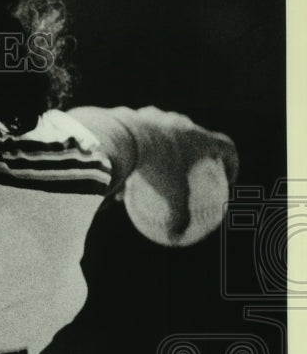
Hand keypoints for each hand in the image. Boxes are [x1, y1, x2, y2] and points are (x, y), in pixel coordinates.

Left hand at [104, 106, 238, 236]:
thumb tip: (177, 236)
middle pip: (195, 139)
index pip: (227, 147)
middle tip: (188, 171)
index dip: (232, 162)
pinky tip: (121, 176)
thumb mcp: (170, 195)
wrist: (124, 136)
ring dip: (159, 155)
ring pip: (162, 138)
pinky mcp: (136, 116)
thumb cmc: (155, 166)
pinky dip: (135, 154)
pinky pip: (139, 138)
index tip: (226, 178)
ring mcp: (158, 117)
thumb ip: (178, 216)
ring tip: (149, 176)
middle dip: (192, 155)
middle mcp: (181, 123)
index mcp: (199, 138)